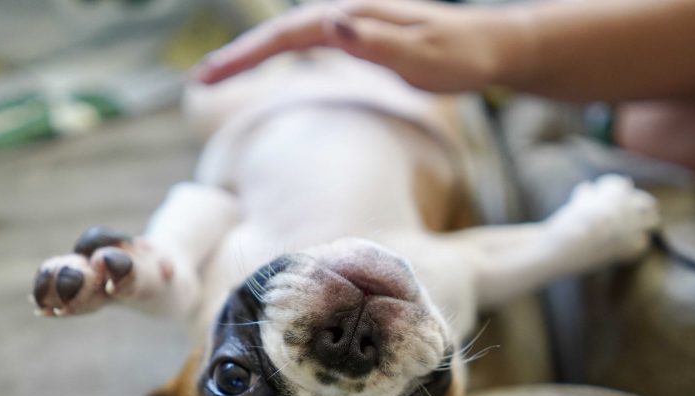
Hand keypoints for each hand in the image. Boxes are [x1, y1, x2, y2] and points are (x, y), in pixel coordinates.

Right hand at [193, 0, 507, 92]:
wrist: (493, 47)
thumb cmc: (461, 57)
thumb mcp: (421, 56)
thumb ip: (375, 41)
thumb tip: (330, 22)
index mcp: (355, 17)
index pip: (286, 36)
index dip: (245, 57)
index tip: (210, 78)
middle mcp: (350, 14)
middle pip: (280, 33)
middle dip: (239, 57)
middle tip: (201, 81)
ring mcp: (356, 23)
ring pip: (292, 36)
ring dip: (255, 54)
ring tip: (222, 75)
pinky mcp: (364, 35)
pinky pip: (310, 43)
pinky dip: (282, 54)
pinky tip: (271, 65)